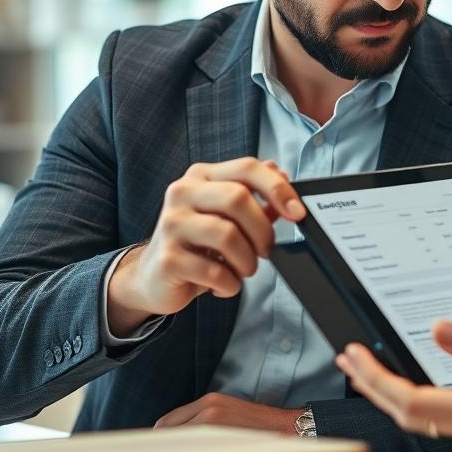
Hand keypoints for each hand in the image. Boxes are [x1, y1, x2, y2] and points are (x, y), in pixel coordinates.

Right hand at [108, 157, 305, 333]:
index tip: (298, 213)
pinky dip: (230, 283)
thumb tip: (283, 175)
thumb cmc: (197, 244)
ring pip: (227, 235)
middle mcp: (182, 193)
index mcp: (201, 176)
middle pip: (238, 198)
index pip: (246, 167)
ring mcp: (171, 224)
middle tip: (266, 250)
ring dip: (247, 261)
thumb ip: (255, 197)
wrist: (153, 277)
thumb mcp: (226, 217)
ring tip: (244, 269)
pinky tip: (224, 284)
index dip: (277, 188)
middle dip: (263, 230)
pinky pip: (215, 271)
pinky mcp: (168, 258)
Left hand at [154, 392, 300, 435]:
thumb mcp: (227, 411)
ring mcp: (213, 425)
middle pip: (167, 432)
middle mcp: (208, 410)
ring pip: (179, 442)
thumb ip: (202, 418)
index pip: (167, 422)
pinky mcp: (221, 439)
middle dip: (164, 446)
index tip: (157, 448)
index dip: (159, 437)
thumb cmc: (256, 425)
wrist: (285, 429)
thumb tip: (177, 434)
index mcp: (209, 402)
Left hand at [338, 320, 451, 451]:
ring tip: (384, 369)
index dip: (374, 378)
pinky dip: (433, 403)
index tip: (354, 356)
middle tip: (353, 360)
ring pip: (430, 419)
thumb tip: (438, 329)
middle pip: (408, 413)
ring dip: (401, 394)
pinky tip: (439, 385)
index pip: (406, 400)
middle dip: (375, 385)